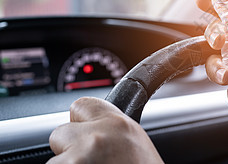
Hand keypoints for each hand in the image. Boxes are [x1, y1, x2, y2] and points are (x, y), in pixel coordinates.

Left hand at [48, 97, 162, 163]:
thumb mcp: (136, 147)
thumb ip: (113, 133)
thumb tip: (92, 129)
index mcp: (118, 125)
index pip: (81, 105)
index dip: (80, 122)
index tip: (82, 132)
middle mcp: (95, 139)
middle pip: (60, 134)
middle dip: (69, 150)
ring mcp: (76, 162)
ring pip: (55, 163)